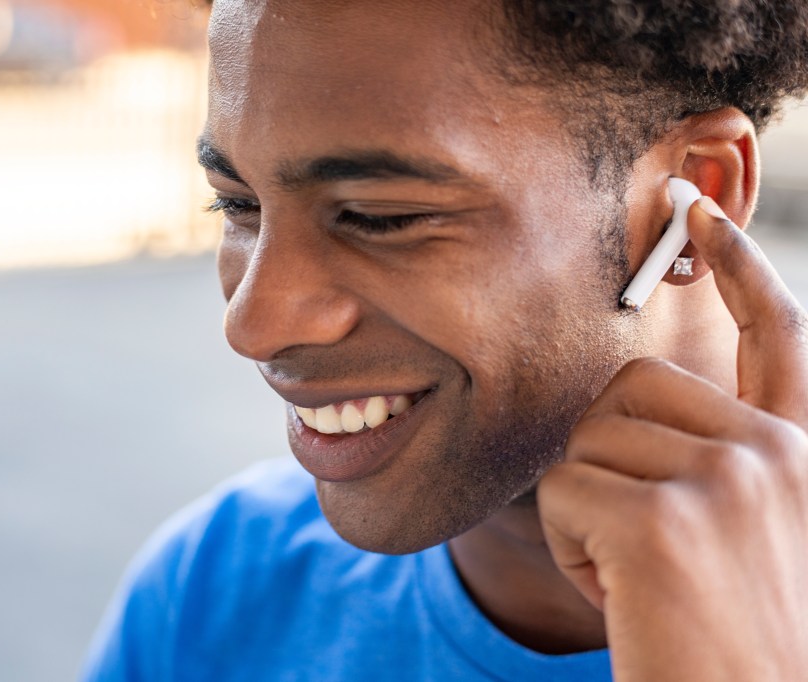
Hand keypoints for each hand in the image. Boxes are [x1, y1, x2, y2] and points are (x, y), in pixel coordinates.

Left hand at [537, 197, 807, 680]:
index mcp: (806, 460)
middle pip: (634, 386)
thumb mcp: (756, 540)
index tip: (699, 210)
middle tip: (640, 537)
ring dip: (590, 509)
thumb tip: (635, 411)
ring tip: (640, 577)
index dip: (740, 267)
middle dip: (610, 453)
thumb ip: (723, 463)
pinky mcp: (663, 522)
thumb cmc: (739, 643)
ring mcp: (728, 482)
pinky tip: (621, 596)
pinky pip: (561, 490)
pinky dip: (569, 547)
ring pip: (589, 437)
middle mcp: (780, 457)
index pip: (779, 336)